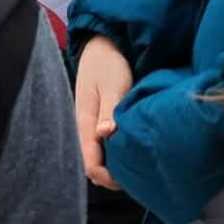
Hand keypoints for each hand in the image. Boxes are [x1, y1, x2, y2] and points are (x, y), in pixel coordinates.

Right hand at [75, 36, 133, 189]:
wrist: (102, 45)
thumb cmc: (108, 64)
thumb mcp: (111, 86)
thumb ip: (108, 111)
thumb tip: (104, 135)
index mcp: (85, 122)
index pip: (90, 164)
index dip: (108, 177)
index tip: (131, 178)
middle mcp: (86, 128)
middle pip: (94, 165)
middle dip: (113, 176)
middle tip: (139, 176)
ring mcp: (92, 125)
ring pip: (99, 157)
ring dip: (115, 165)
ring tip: (138, 166)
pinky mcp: (100, 121)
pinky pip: (104, 146)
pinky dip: (116, 153)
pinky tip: (132, 151)